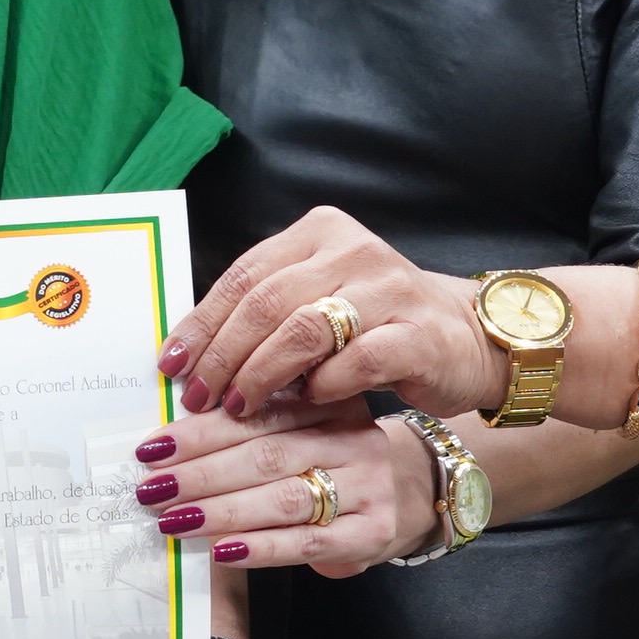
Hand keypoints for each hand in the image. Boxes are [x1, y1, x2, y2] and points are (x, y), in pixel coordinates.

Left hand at [134, 407, 436, 573]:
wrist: (419, 492)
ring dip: (221, 510)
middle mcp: (352, 440)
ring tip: (172, 519)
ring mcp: (367, 488)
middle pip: (266, 454)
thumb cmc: (340, 458)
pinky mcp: (371, 534)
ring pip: (284, 498)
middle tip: (151, 486)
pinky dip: (261, 547)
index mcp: (330, 403)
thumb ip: (256, 423)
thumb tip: (172, 439)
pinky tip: (221, 550)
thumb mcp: (311, 424)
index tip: (153, 445)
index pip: (258, 413)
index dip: (201, 429)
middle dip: (200, 472)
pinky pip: (308, 542)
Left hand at [159, 206, 509, 426]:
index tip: (172, 364)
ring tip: (240, 406)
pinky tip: (308, 402)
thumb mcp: (316, 302)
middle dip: (223, 356)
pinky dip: (323, 386)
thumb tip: (189, 354)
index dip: (202, 324)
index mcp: (319, 232)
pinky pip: (354, 361)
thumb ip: (264, 314)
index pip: (243, 275)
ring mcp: (388, 288)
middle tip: (199, 397)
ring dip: (262, 374)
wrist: (467, 337)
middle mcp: (353, 250)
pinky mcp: (416, 333)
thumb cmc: (377, 325)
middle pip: (265, 302)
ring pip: (303, 328)